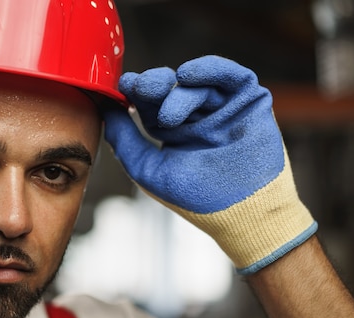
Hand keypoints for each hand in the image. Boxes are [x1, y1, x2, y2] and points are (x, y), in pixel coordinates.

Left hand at [104, 55, 316, 273]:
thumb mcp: (149, 169)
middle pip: (170, 88)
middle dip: (153, 85)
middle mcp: (196, 117)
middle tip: (142, 88)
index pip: (150, 104)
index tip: (122, 86)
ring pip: (195, 84)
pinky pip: (230, 75)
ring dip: (177, 90)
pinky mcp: (249, 100)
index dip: (135, 92)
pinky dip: (209, 69)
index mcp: (173, 132)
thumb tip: (104, 109)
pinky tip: (189, 74)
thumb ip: (124, 141)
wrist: (242, 213)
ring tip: (168, 113)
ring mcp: (223, 108)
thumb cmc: (195, 198)